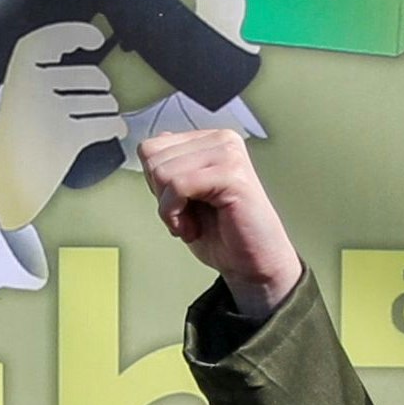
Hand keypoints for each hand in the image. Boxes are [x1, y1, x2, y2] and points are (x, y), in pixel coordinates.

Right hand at [0, 21, 125, 230]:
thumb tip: (81, 51)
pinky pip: (107, 124)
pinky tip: (113, 129)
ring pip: (103, 101)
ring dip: (108, 110)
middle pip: (90, 76)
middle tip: (93, 101)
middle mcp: (32, 86)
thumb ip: (41, 72)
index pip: (52, 38)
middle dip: (100, 90)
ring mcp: (48, 111)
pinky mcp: (66, 138)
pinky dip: (115, 127)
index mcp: (18, 71)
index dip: (78, 34)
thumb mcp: (20, 96)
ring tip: (98, 118)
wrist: (10, 184)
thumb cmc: (17, 141)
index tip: (94, 39)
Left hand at [139, 128, 302, 313]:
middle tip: (188, 217)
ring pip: (163, 172)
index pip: (152, 147)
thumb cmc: (221, 234)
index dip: (155, 184)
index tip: (180, 204)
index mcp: (210, 141)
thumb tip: (151, 144)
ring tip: (194, 223)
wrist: (252, 264)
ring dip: (169, 209)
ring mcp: (228, 154)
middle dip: (161, 196)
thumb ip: (170, 169)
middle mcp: (222, 140)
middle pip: (153, 158)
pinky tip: (193, 228)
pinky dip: (175, 215)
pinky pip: (178, 186)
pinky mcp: (232, 174)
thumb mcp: (182, 196)